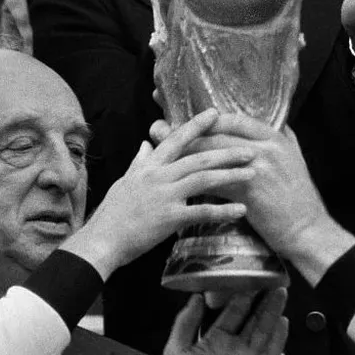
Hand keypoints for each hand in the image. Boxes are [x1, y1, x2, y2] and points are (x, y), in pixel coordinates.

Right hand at [62, 109, 254, 278]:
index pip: (175, 139)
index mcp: (149, 167)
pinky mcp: (169, 218)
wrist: (101, 241)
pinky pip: (201, 212)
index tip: (215, 113)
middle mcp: (158, 176)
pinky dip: (223, 211)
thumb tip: (145, 144)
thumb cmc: (112, 215)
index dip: (196, 125)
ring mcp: (164, 196)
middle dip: (227, 151)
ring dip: (230, 175)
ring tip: (253, 173)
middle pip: (198, 157)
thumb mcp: (124, 182)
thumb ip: (139, 162)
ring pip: (203, 178)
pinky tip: (241, 210)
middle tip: (251, 148)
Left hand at [151, 115, 325, 257]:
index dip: (205, 118)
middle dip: (183, 131)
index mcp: (274, 138)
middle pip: (216, 134)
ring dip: (180, 154)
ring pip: (210, 156)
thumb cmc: (300, 199)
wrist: (308, 231)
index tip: (184, 117)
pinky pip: (214, 183)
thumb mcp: (296, 160)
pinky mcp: (249, 192)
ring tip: (157, 153)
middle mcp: (265, 148)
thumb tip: (280, 124)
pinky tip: (175, 183)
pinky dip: (193, 182)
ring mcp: (257, 169)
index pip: (233, 120)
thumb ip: (286, 140)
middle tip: (157, 128)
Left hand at [160, 288, 288, 354]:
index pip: (231, 312)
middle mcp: (234, 345)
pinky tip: (283, 323)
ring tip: (281, 294)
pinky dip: (278, 339)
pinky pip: (270, 354)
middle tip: (272, 280)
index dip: (239, 296)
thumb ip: (185, 323)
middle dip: (262, 300)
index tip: (247, 276)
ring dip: (273, 313)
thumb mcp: (175, 350)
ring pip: (263, 332)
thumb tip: (195, 295)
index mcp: (215, 337)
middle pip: (252, 318)